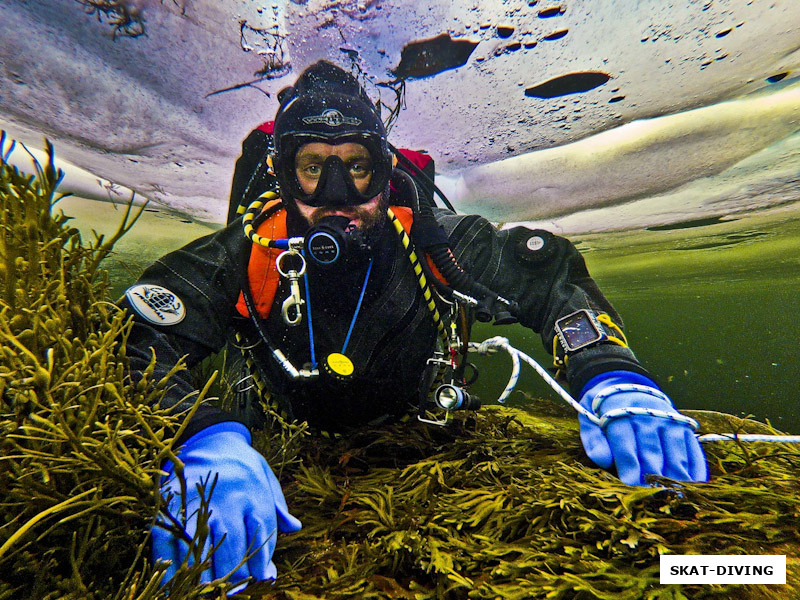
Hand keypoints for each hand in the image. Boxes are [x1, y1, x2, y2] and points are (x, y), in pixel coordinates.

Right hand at [152, 422, 301, 585]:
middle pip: (232, 545)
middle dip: (233, 574)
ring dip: (203, 575)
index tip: (262, 579)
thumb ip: (277, 506)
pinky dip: (170, 565)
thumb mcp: (265, 478)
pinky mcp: (171, 501)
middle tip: (231, 594)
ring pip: (202, 545)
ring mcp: (199, 498)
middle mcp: (228, 496)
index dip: (262, 561)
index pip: (262, 533)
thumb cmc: (241, 464)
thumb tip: (295, 528)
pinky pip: (170, 538)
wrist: (208, 435)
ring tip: (206, 594)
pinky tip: (174, 584)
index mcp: (254, 491)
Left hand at [578, 371, 707, 485]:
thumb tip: (603, 460)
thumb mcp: (590, 420)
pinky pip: (694, 451)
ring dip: (674, 478)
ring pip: (675, 454)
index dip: (629, 466)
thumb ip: (593, 441)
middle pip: (652, 452)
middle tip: (650, 497)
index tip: (630, 486)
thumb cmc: (604, 413)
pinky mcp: (685, 427)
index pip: (626, 443)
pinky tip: (692, 487)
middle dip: (651, 477)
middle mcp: (648, 414)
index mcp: (620, 412)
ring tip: (671, 497)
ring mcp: (669, 420)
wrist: (626, 388)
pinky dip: (694, 471)